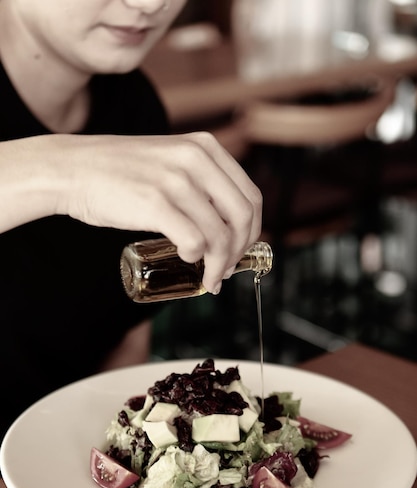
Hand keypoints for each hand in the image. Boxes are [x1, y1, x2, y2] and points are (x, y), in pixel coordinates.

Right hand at [56, 132, 262, 293]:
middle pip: (243, 217)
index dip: (252, 232)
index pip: (251, 197)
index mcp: (205, 148)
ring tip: (209, 277)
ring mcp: (176, 180)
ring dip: (219, 265)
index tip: (238, 251)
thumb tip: (226, 227)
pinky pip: (195, 241)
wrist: (72, 169)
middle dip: (240, 252)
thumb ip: (199, 182)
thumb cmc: (119, 173)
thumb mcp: (170, 161)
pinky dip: (198, 259)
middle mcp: (196, 159)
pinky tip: (188, 260)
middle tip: (226, 270)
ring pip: (220, 235)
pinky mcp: (155, 202)